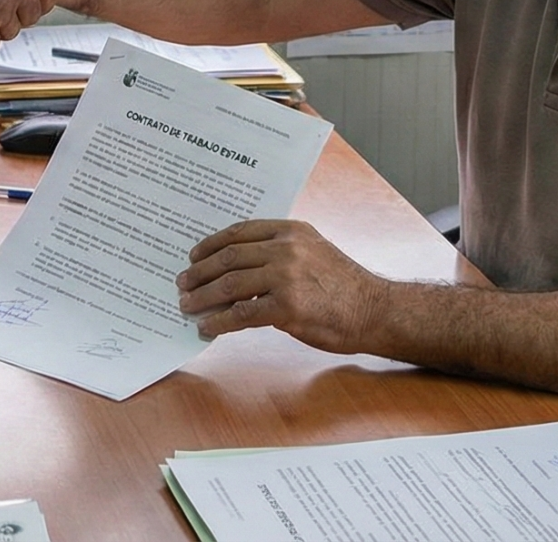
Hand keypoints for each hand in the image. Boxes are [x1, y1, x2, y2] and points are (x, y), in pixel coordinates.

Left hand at [176, 219, 388, 354]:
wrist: (374, 310)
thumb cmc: (343, 286)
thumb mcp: (313, 252)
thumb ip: (280, 253)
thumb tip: (238, 269)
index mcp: (290, 231)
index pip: (239, 231)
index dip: (211, 244)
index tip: (194, 255)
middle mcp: (286, 248)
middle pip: (228, 257)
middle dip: (200, 272)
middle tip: (182, 283)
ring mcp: (286, 276)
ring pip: (229, 284)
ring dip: (203, 297)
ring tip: (188, 306)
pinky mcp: (287, 307)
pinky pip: (241, 314)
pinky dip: (219, 322)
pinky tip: (208, 327)